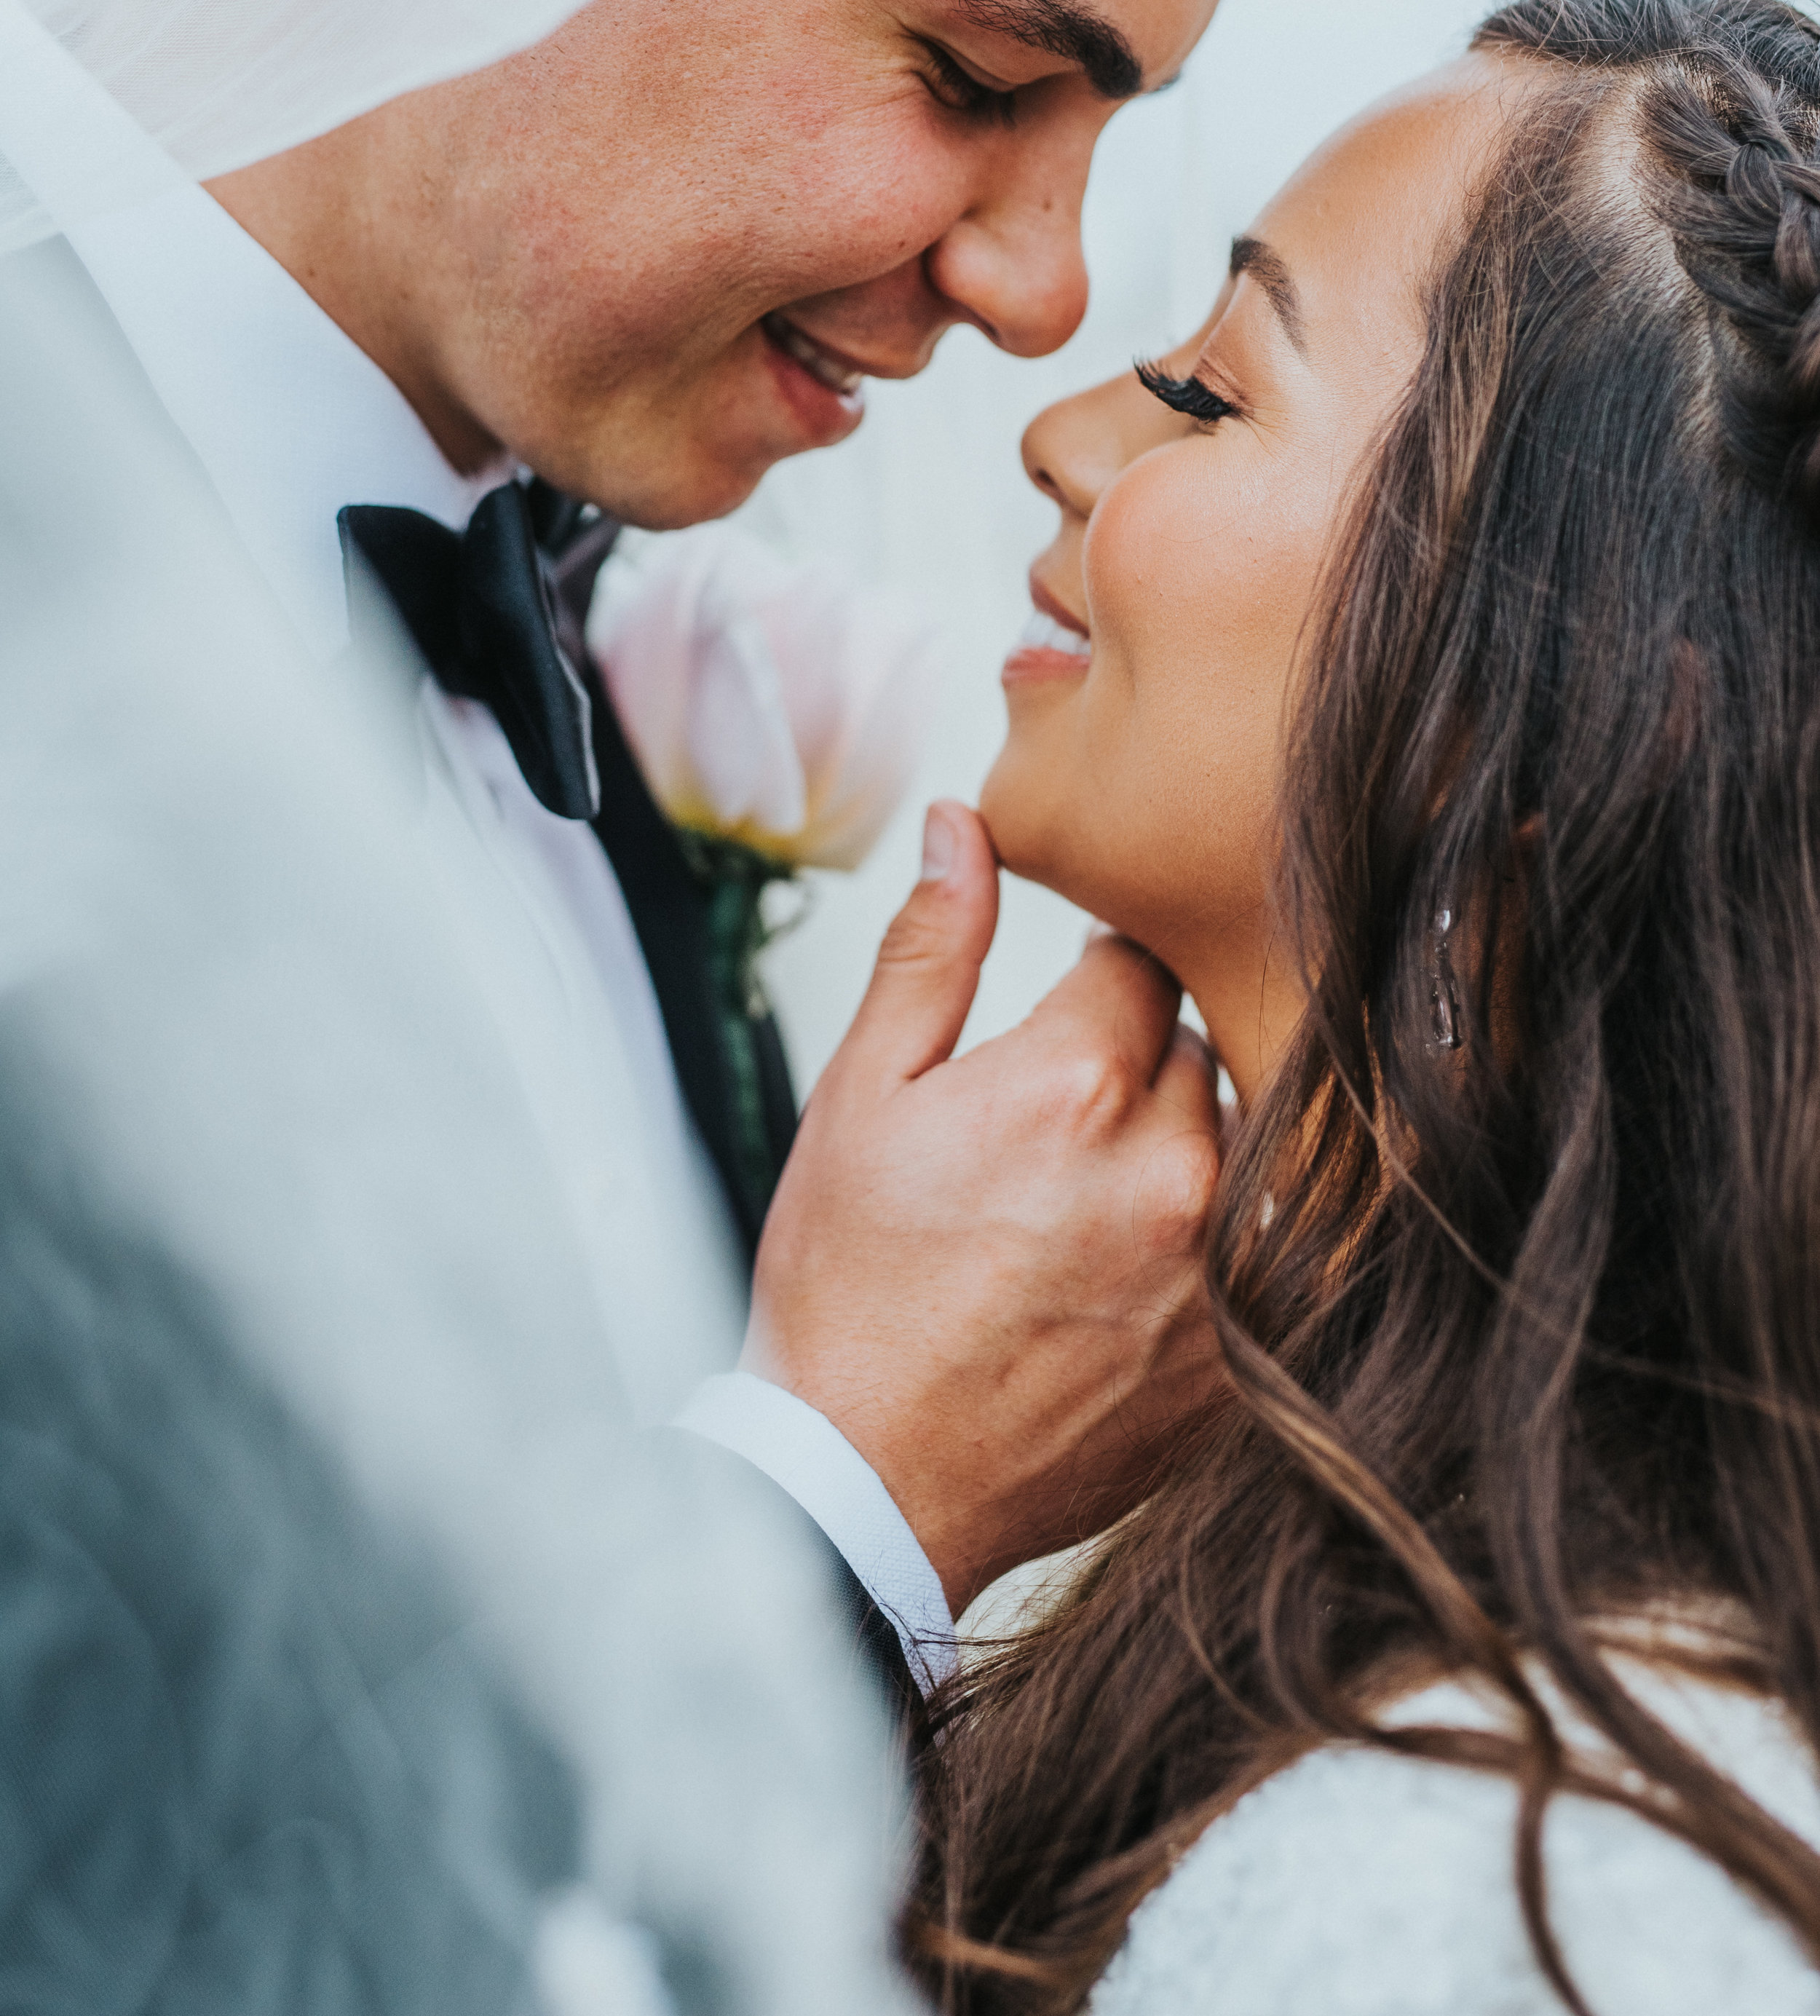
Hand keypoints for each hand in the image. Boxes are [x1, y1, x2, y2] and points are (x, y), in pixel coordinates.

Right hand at [746, 800, 1223, 1615]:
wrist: (864, 1486)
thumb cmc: (848, 1295)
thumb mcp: (860, 1098)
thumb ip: (931, 949)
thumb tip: (962, 826)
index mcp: (1072, 1086)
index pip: (1141, 963)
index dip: (1097, 978)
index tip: (1066, 1011)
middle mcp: (1168, 1170)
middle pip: (1199, 1050)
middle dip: (1142, 1063)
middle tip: (1065, 1118)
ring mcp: (1216, 1273)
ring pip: (1241, 1148)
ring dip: (1187, 1152)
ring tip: (1097, 1201)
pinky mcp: (1239, 1362)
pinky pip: (1266, 1256)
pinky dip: (1217, 1249)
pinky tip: (1134, 1277)